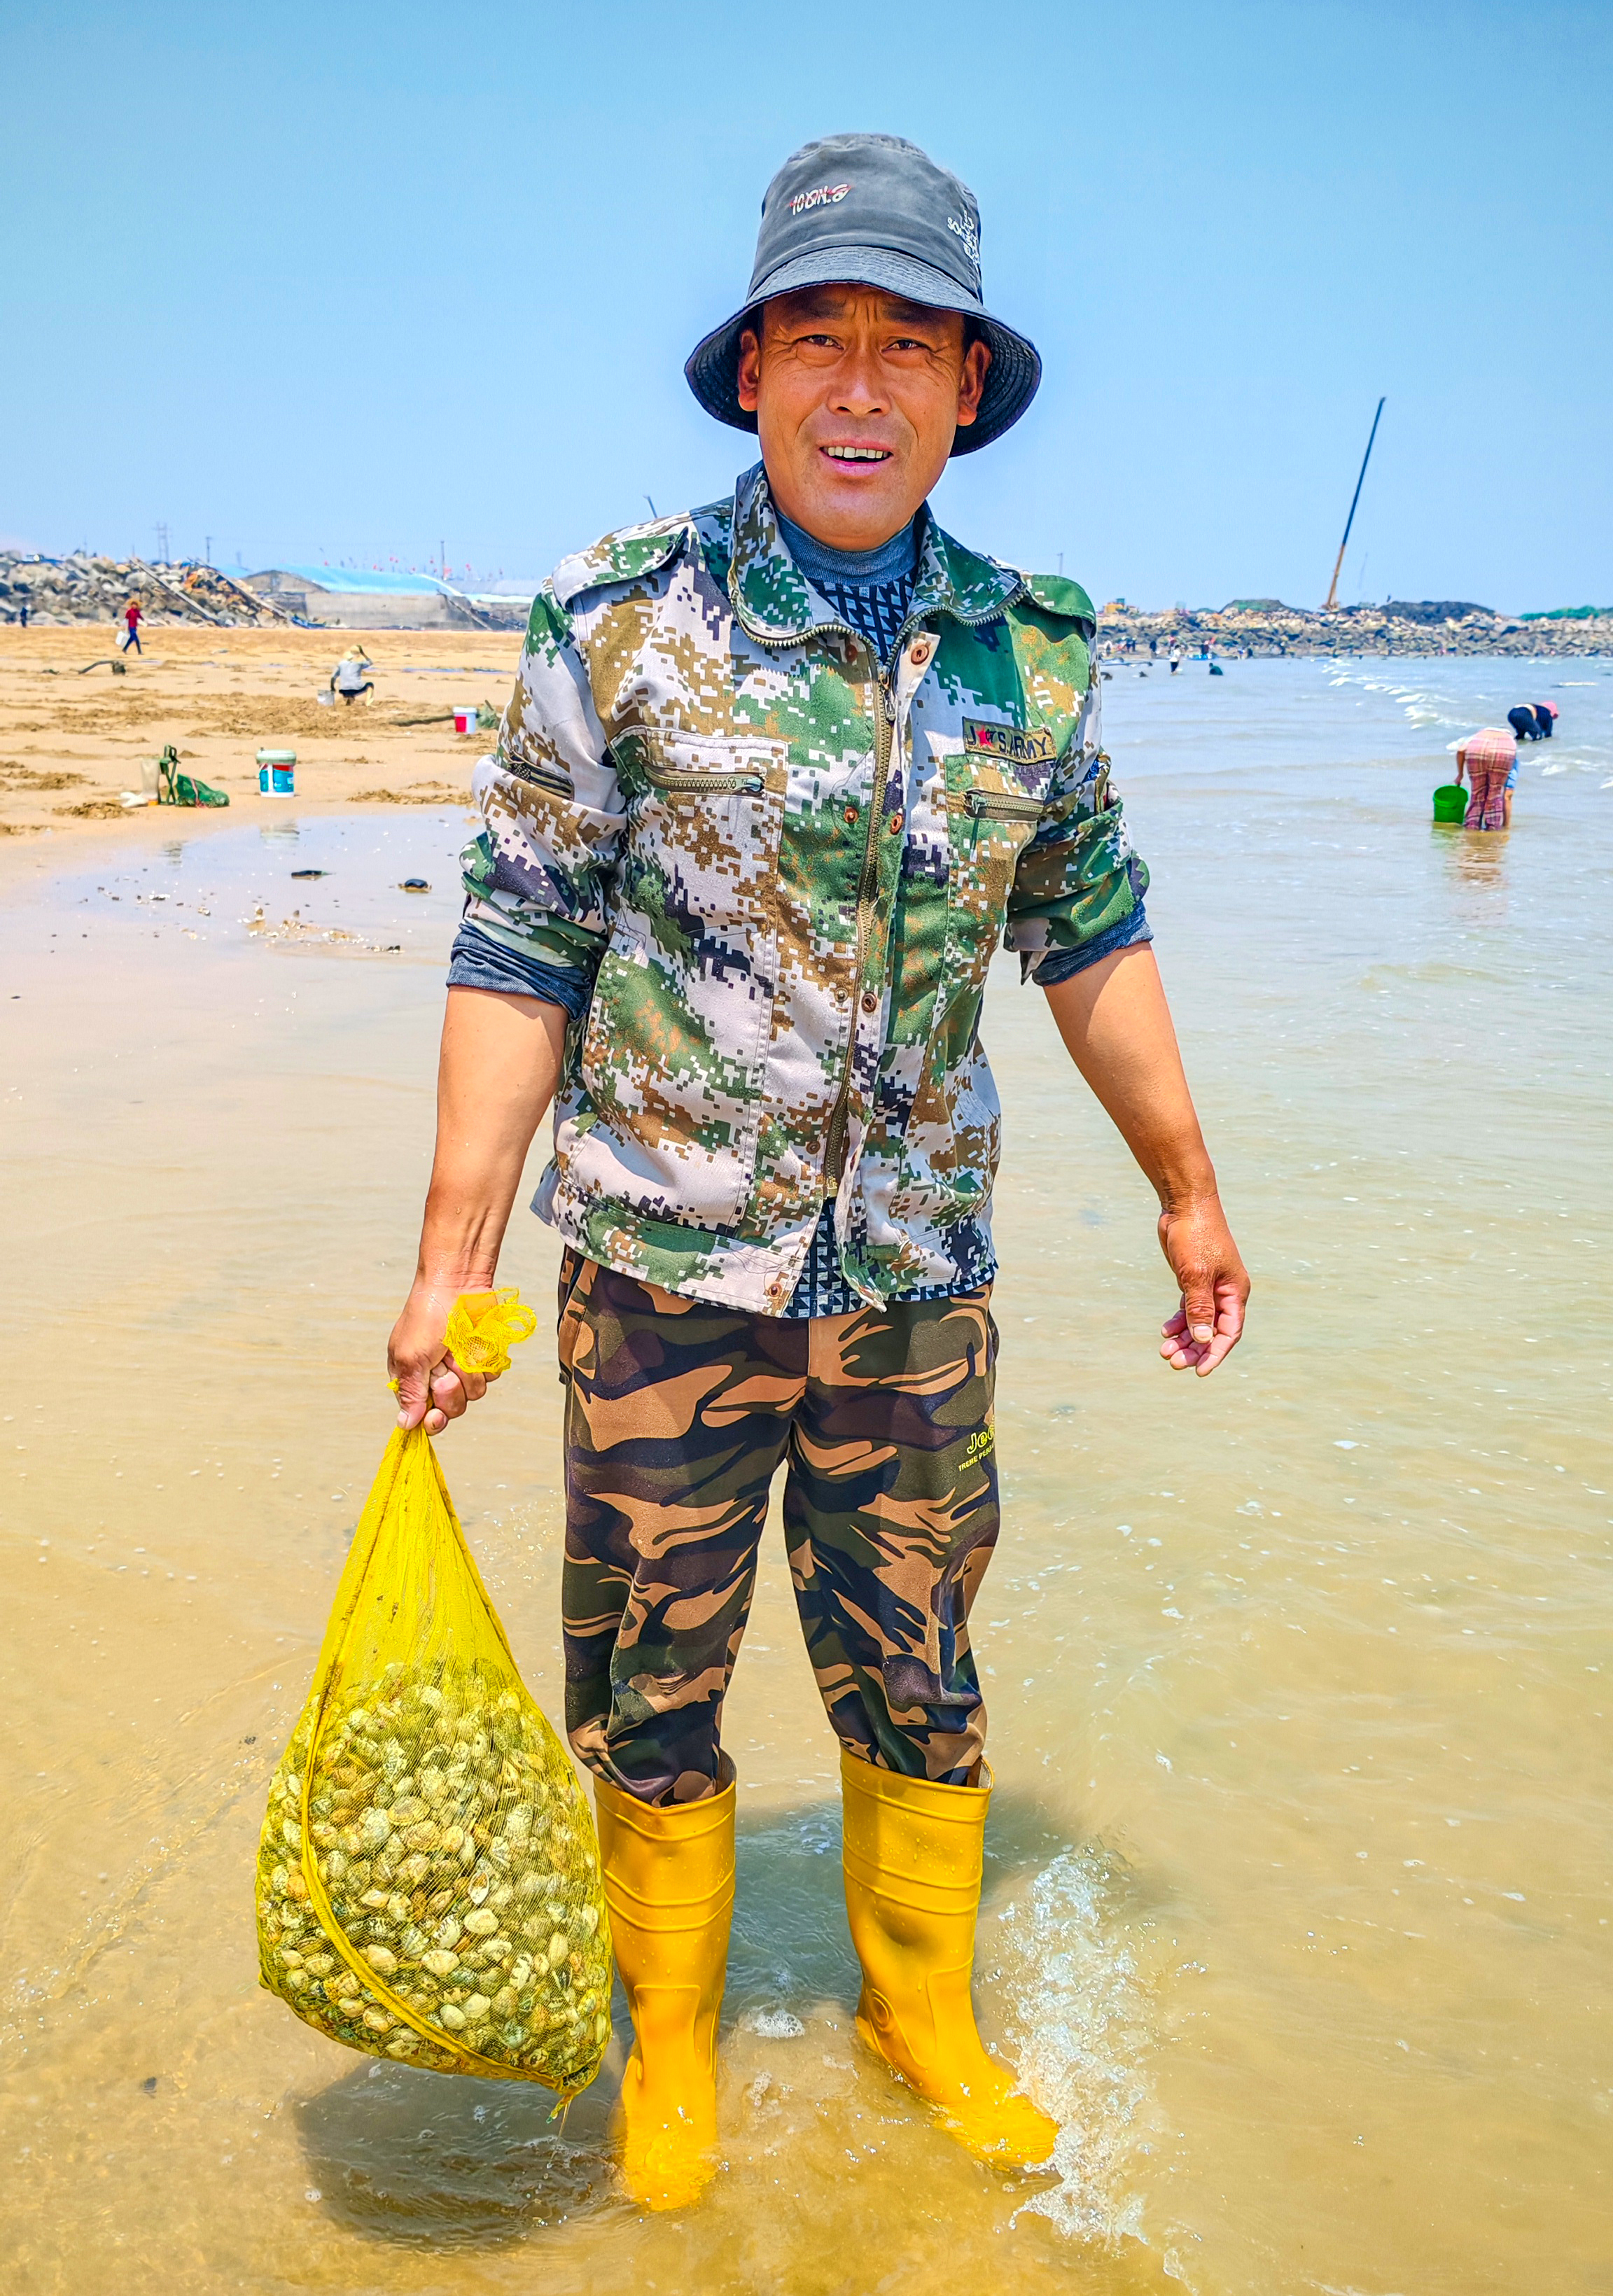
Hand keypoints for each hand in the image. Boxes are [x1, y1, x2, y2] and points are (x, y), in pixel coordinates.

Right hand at [388, 1278, 492, 1433]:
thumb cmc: (427, 1315)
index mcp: (413, 1379)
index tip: (436, 1415)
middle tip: (444, 1363)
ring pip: (475, 1392)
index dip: (433, 1419)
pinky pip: (491, 1374)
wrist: (457, 1284)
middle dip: (451, 1387)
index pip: (423, 1416)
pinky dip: (485, 1359)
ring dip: (468, 1369)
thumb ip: (410, 1393)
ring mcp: (462, 1367)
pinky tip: (475, 1341)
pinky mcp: (483, 1357)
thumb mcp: (410, 1357)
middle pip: (453, 1408)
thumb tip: (405, 1424)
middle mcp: (437, 1377)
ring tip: (458, 1345)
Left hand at [1157, 1195, 1248, 1376]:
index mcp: (1235, 1291)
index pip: (1229, 1332)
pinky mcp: (1193, 1279)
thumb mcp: (1196, 1275)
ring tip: (1165, 1351)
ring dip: (1184, 1337)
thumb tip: (1204, 1339)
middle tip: (1173, 1362)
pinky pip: (1189, 1308)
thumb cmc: (1196, 1236)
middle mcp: (1225, 1292)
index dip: (1216, 1353)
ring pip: (1199, 1321)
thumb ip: (1199, 1308)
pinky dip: (1178, 1321)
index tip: (1199, 1372)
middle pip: (1213, 1330)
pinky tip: (1165, 1331)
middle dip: (1195, 1348)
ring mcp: (1209, 1286)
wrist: (1184, 1204)